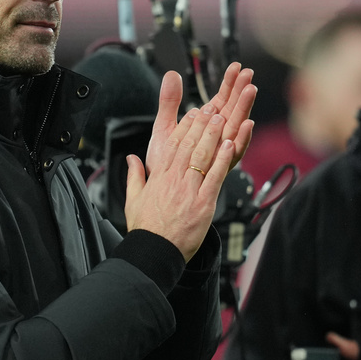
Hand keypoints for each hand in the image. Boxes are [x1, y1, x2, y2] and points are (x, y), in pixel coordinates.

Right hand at [125, 64, 255, 261]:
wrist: (155, 251)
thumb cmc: (146, 229)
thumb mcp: (133, 199)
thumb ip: (134, 176)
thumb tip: (131, 158)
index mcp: (159, 177)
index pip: (173, 144)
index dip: (184, 126)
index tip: (192, 113)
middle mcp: (174, 180)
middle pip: (189, 145)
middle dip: (201, 124)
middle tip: (211, 108)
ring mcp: (189, 190)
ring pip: (202, 156)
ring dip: (213, 135)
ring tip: (222, 118)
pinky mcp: (203, 203)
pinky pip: (215, 176)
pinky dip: (223, 159)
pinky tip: (230, 144)